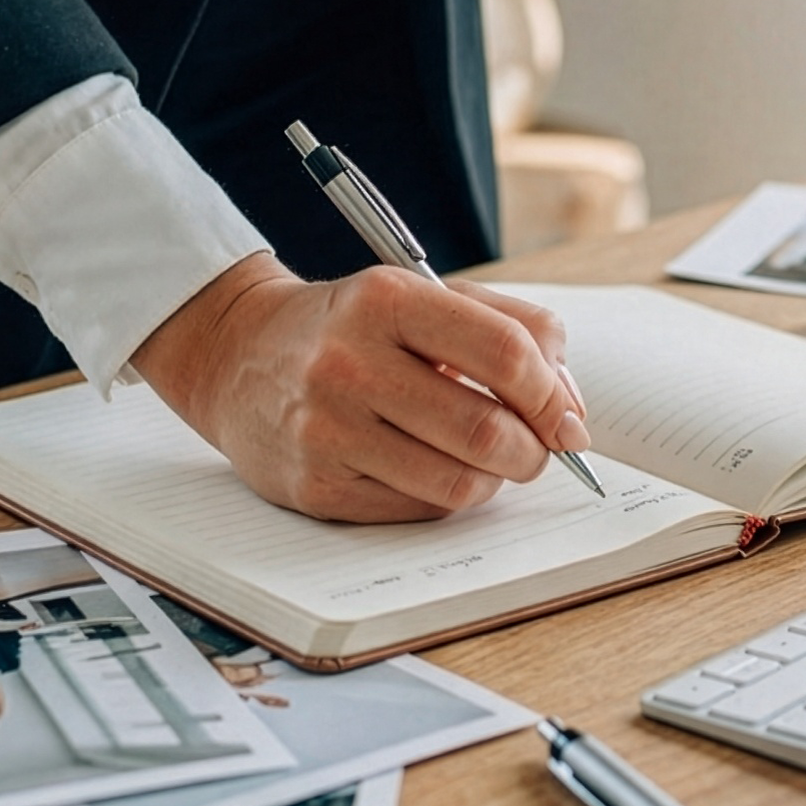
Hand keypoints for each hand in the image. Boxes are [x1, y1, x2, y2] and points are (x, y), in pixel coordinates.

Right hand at [131, 252, 590, 521]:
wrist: (236, 355)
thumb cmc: (352, 327)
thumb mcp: (422, 295)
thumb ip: (510, 329)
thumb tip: (570, 406)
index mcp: (386, 299)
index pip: (505, 353)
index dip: (554, 395)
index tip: (569, 419)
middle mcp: (349, 362)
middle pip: (487, 430)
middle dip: (533, 450)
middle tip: (535, 449)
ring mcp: (326, 429)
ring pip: (458, 484)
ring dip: (492, 480)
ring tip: (482, 458)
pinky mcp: (314, 486)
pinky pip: (416, 511)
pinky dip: (443, 497)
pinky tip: (427, 467)